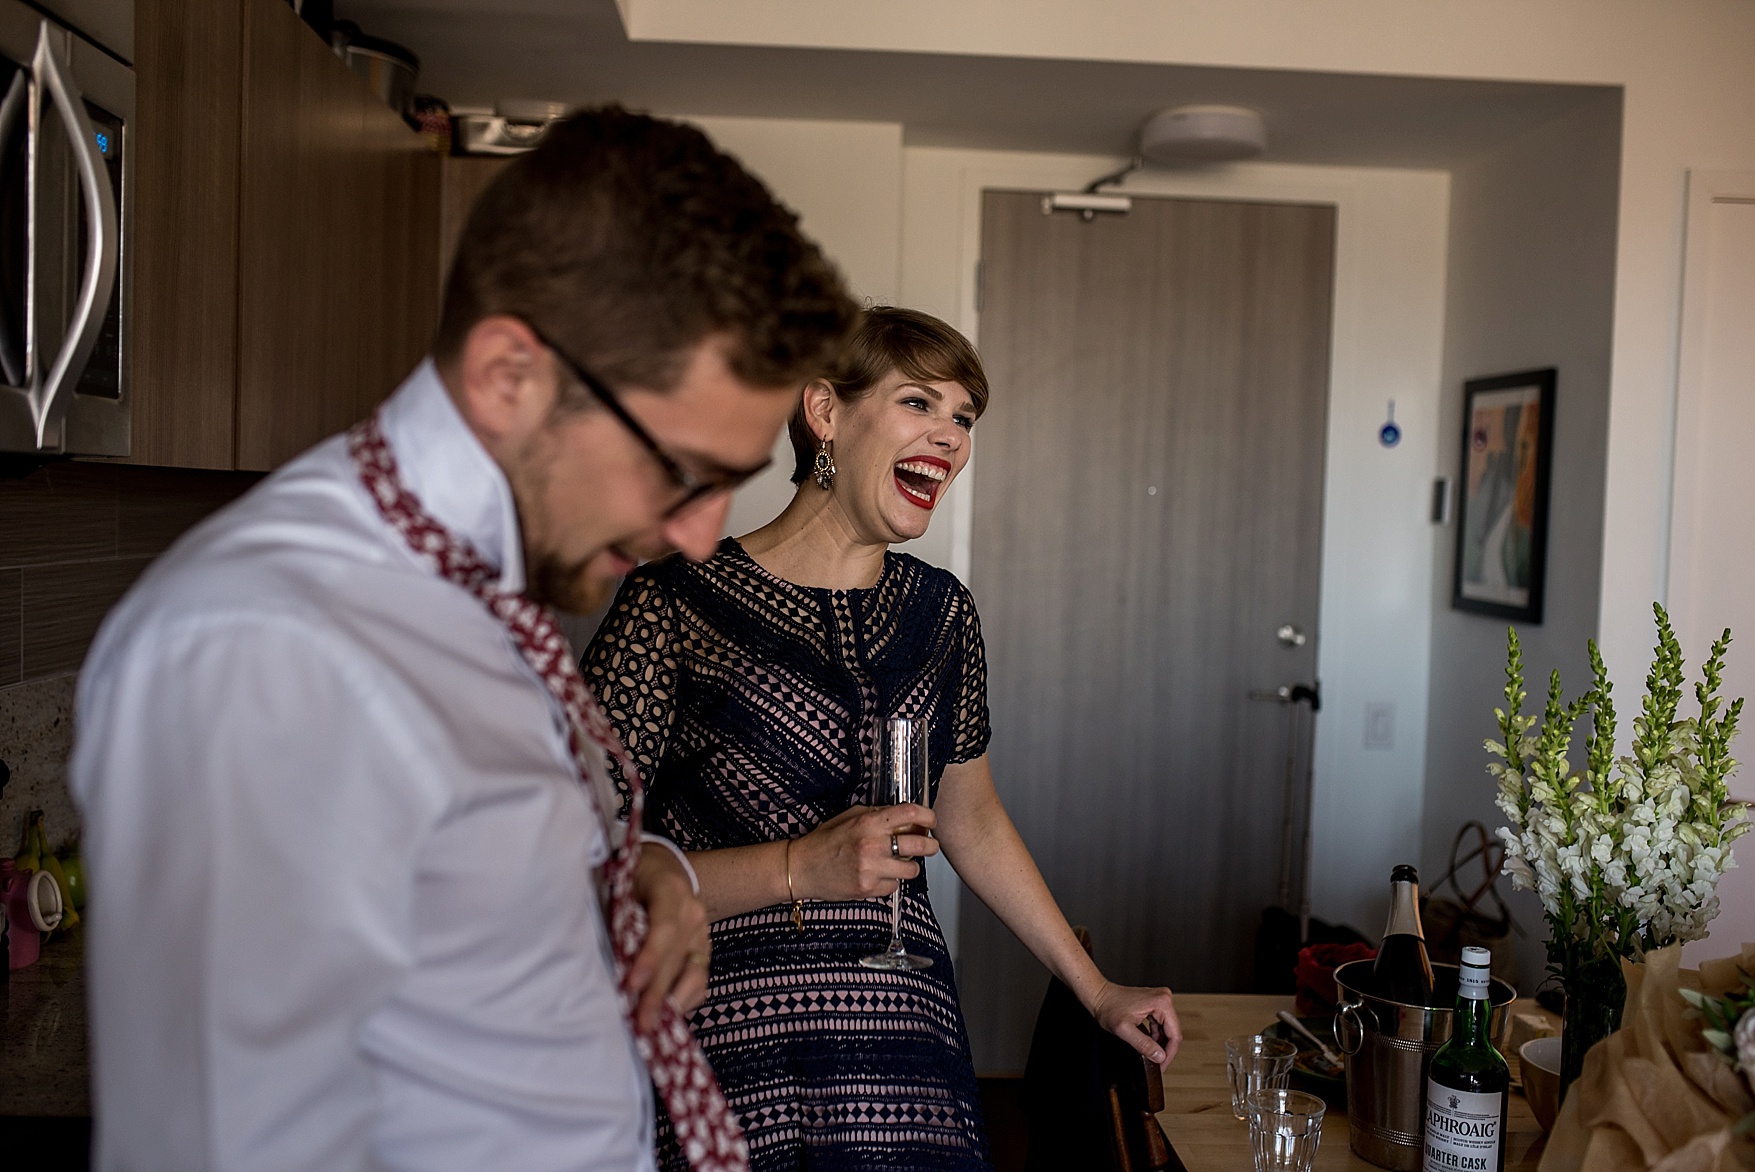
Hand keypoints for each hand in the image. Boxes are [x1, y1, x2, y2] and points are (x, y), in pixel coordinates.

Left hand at [626, 847, 710, 1031]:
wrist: (663, 868)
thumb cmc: (632, 879)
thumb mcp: (620, 884)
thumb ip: (614, 913)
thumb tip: (591, 949)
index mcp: (669, 890)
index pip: (663, 929)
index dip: (649, 959)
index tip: (631, 985)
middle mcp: (692, 912)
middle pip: (675, 959)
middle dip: (656, 994)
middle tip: (639, 1023)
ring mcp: (702, 933)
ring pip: (693, 974)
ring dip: (672, 1003)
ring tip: (651, 1026)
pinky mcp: (704, 950)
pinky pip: (701, 981)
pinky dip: (684, 1001)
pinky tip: (665, 1016)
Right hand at [792, 804, 939, 900]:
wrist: (802, 868)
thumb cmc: (823, 841)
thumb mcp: (849, 817)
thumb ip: (876, 815)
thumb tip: (903, 818)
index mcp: (868, 823)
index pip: (909, 814)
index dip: (927, 816)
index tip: (930, 821)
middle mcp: (872, 845)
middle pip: (920, 845)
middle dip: (930, 845)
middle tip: (930, 845)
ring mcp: (871, 869)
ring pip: (912, 870)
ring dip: (910, 867)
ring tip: (900, 863)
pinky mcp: (867, 889)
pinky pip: (893, 886)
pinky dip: (890, 882)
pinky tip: (878, 876)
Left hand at [1089, 980, 1181, 1069]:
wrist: (1099, 996)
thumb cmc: (1108, 1008)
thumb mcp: (1124, 1030)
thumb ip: (1143, 1044)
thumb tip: (1160, 1056)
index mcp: (1162, 1003)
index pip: (1174, 1035)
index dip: (1169, 1054)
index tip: (1161, 1066)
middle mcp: (1164, 998)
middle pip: (1173, 1032)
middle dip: (1164, 1050)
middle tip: (1156, 1064)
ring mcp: (1160, 1000)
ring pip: (1167, 1029)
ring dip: (1160, 1044)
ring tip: (1149, 1054)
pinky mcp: (1155, 1004)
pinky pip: (1161, 1024)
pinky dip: (1155, 1036)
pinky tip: (1148, 1043)